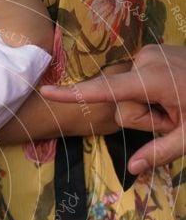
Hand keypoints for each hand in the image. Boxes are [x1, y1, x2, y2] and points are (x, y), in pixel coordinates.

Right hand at [41, 45, 185, 172]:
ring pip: (133, 89)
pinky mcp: (155, 50)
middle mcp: (145, 60)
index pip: (105, 90)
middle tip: (174, 117)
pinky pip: (142, 77)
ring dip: (151, 103)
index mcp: (153, 80)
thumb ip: (161, 151)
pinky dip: (155, 90)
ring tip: (178, 103)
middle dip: (145, 115)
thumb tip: (131, 169)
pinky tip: (176, 90)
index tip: (48, 92)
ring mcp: (150, 52)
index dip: (75, 94)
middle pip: (125, 99)